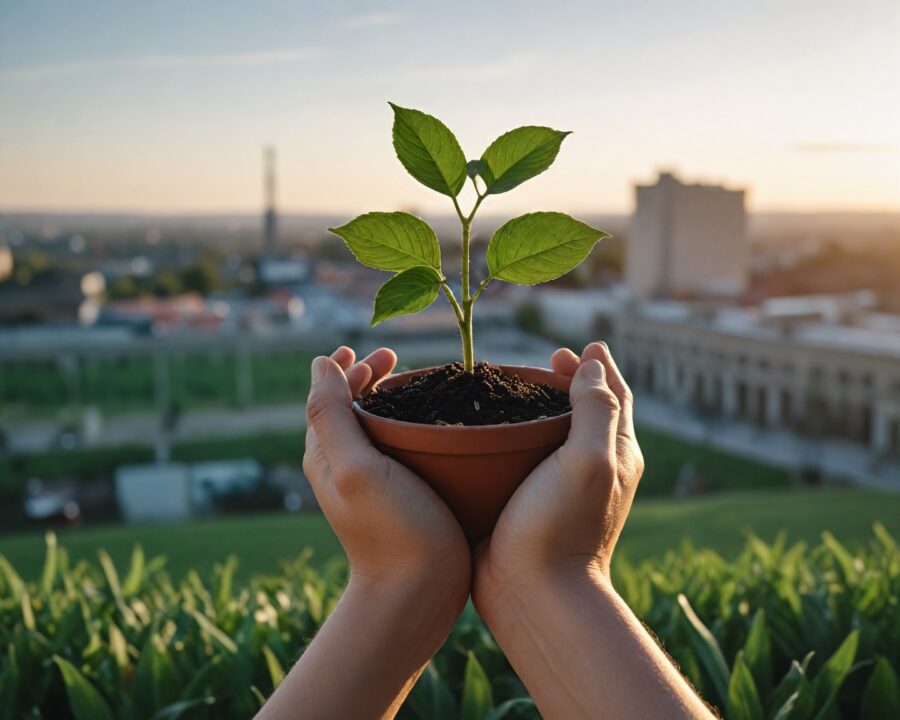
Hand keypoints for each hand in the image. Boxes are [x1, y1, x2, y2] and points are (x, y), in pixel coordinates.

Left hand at [304, 346, 469, 600]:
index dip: (348, 369)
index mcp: (326, 453)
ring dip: (388, 399)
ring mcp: (370, 484)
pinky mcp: (398, 498)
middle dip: (368, 379)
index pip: (328, 397)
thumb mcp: (356, 466)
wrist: (417, 594)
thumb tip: (319, 364)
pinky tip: (431, 427)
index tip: (376, 352)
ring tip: (412, 384)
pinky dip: (407, 426)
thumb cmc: (391, 529)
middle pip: (349, 408)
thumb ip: (331, 414)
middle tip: (396, 359)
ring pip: (374, 428)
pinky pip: (396, 450)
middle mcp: (343, 466)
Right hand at [473, 341, 643, 618]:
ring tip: (521, 389)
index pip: (615, 396)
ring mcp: (563, 488)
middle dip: (574, 382)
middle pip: (590, 412)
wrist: (532, 594)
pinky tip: (493, 434)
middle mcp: (595, 469)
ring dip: (544, 408)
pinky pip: (530, 460)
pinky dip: (519, 437)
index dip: (598, 367)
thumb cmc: (561, 527)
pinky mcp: (532, 503)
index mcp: (617, 453)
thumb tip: (594, 363)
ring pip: (557, 435)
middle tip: (550, 361)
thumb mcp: (589, 460)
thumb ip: (596, 408)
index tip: (575, 347)